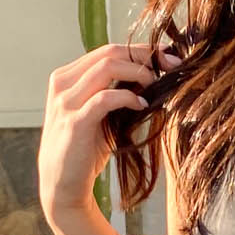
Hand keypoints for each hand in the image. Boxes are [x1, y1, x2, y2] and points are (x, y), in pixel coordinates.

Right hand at [38, 41, 178, 229]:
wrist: (62, 185)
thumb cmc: (83, 150)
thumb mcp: (97, 115)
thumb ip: (113, 93)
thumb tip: (149, 77)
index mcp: (67, 77)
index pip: (107, 50)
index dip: (140, 50)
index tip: (167, 57)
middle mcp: (62, 84)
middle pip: (110, 53)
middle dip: (145, 56)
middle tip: (172, 65)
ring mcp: (66, 101)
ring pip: (108, 67)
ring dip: (139, 72)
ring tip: (156, 84)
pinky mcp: (75, 121)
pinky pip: (106, 98)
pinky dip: (128, 97)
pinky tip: (143, 105)